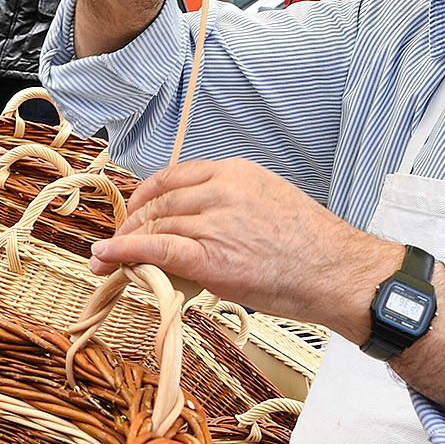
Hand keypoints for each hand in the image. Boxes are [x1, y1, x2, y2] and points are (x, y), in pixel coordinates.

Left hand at [88, 157, 394, 336]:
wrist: (338, 271)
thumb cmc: (312, 246)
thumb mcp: (270, 202)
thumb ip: (231, 205)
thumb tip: (199, 225)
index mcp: (236, 172)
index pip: (173, 177)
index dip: (146, 197)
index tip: (136, 213)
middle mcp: (222, 190)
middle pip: (158, 202)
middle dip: (131, 224)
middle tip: (114, 244)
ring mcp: (215, 222)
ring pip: (154, 225)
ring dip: (124, 243)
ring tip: (107, 260)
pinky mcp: (210, 256)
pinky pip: (155, 248)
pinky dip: (123, 253)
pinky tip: (106, 259)